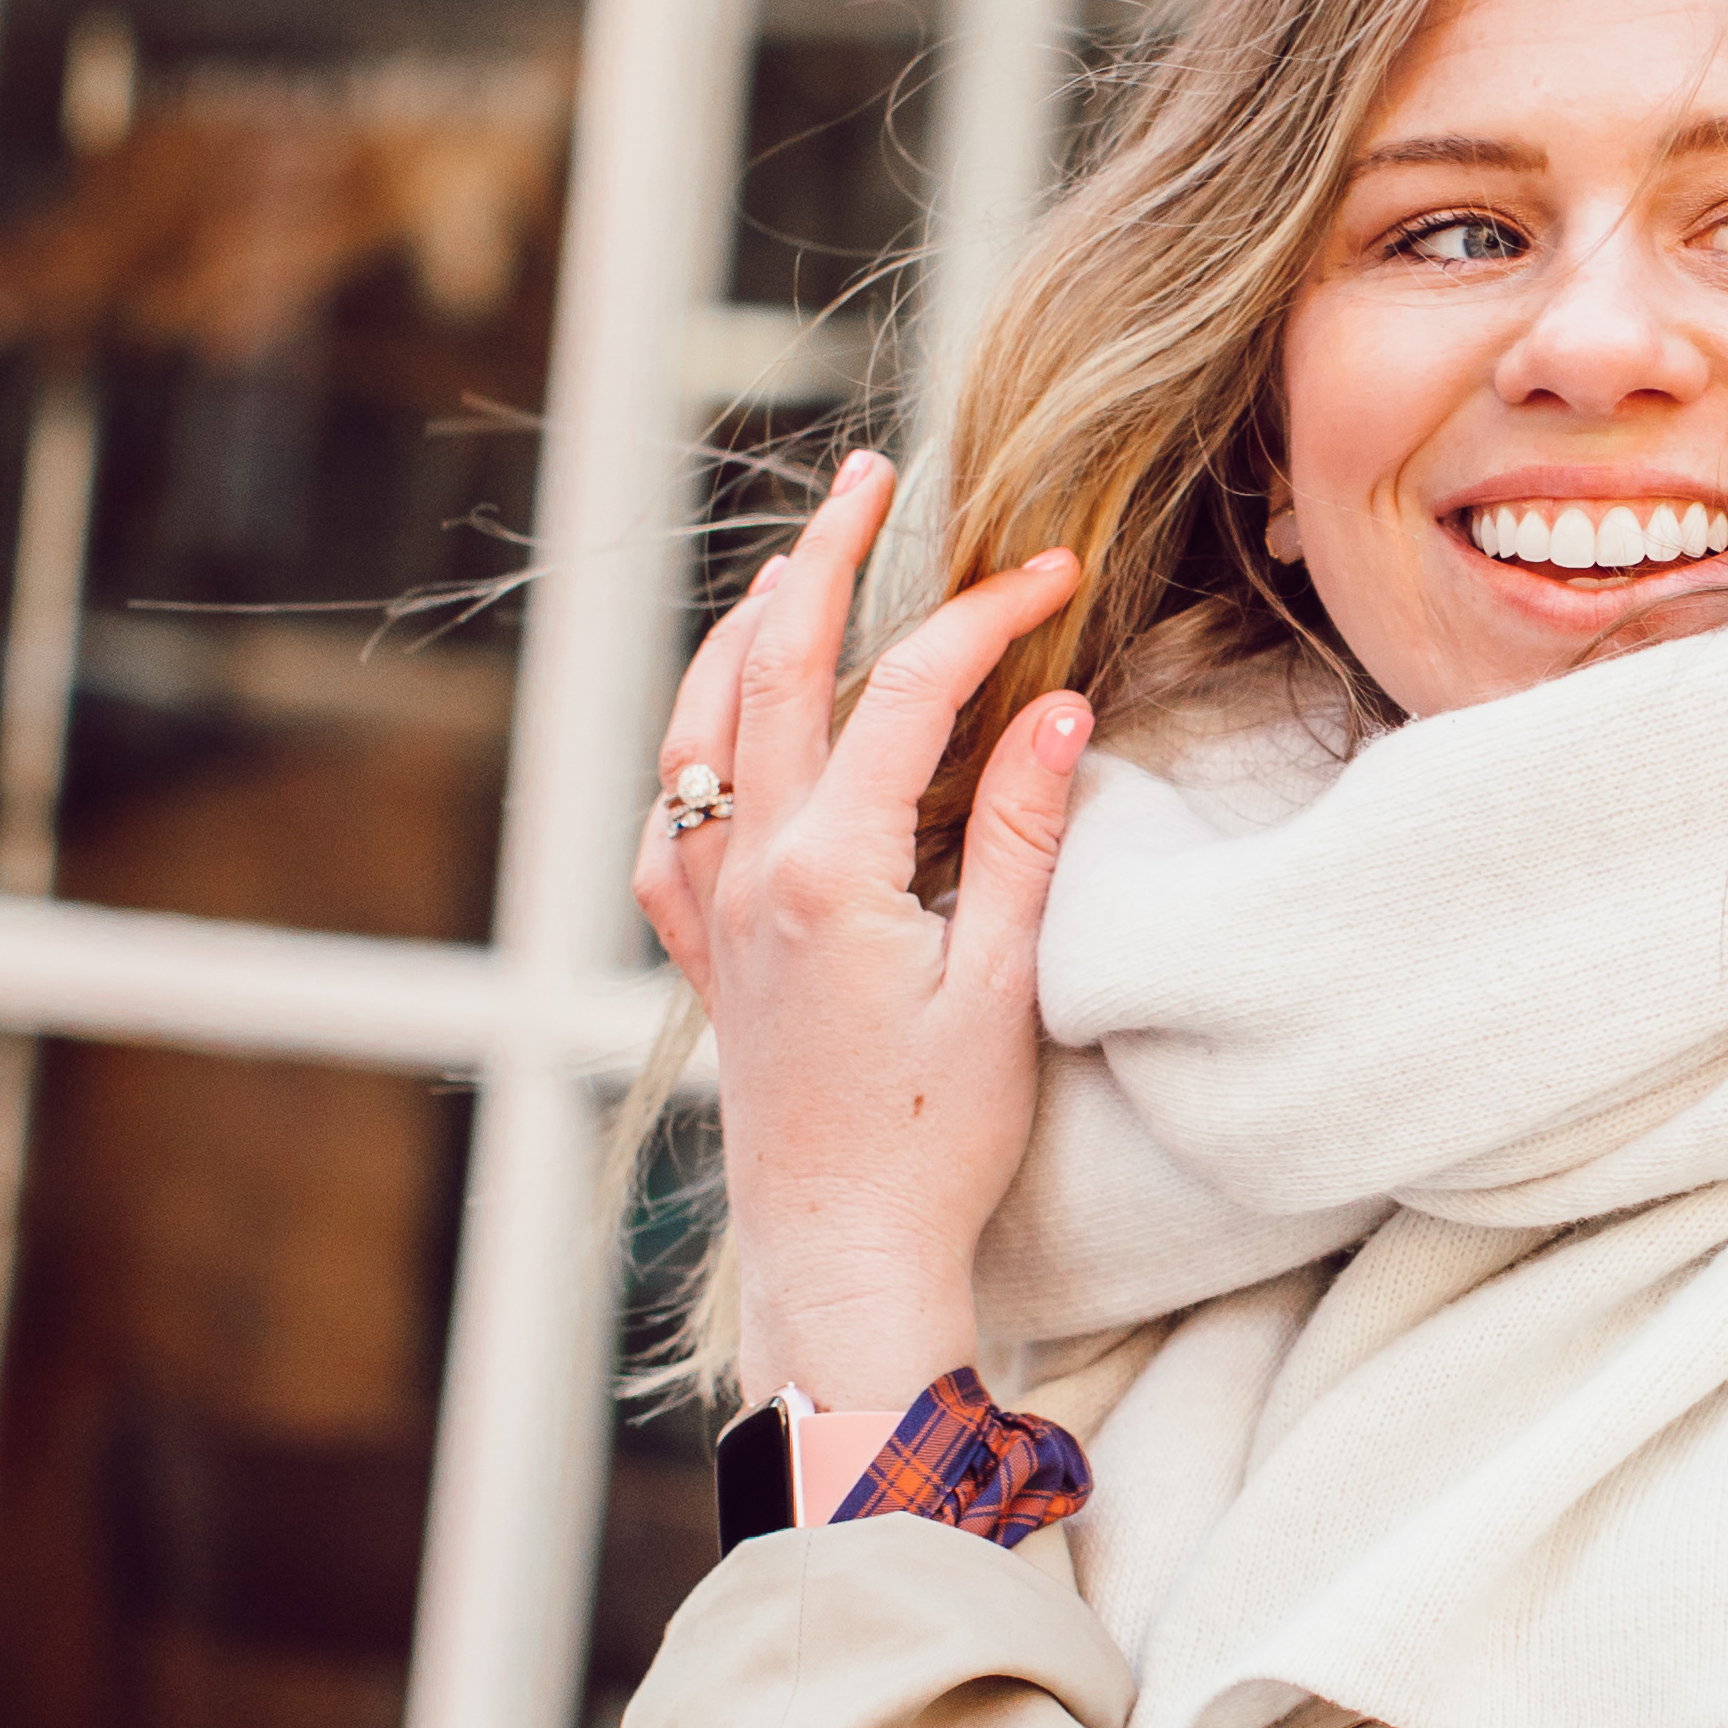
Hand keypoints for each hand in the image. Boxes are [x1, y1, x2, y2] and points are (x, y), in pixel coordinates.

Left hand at [632, 454, 1091, 1418]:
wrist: (842, 1251)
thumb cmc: (936, 1139)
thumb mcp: (1005, 985)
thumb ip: (1023, 835)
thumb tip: (1059, 707)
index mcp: (830, 872)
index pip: (907, 691)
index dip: (982, 615)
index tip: (1053, 574)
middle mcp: (750, 872)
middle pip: (771, 667)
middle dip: (827, 558)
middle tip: (873, 476)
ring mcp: (711, 909)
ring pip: (699, 727)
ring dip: (744, 632)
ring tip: (793, 564)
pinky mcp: (700, 951)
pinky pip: (668, 822)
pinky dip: (692, 752)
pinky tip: (722, 733)